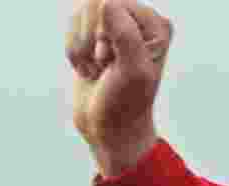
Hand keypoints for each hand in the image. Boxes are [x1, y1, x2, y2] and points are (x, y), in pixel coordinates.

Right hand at [66, 0, 171, 175]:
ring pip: (79, 13)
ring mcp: (117, 26)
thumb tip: (105, 2)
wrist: (109, 130)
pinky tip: (90, 69)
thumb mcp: (133, 73)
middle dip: (90, 38)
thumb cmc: (126, 105)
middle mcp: (139, 21)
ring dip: (80, 47)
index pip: (112, 3)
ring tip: (97, 69)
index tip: (113, 59)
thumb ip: (125, 35)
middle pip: (93, 3)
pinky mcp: (96, 35)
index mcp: (156, 26)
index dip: (103, 32)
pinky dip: (74, 51)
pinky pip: (71, 25)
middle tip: (104, 64)